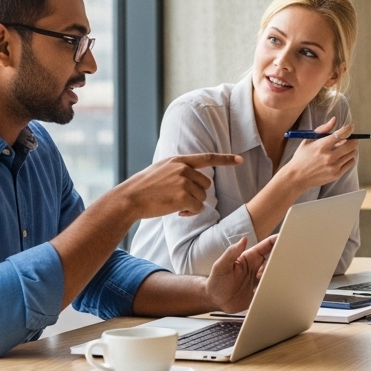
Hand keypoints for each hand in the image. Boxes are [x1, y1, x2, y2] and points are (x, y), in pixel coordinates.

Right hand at [114, 152, 243, 218]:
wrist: (130, 198)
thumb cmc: (144, 187)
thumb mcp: (161, 169)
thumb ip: (178, 169)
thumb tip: (193, 175)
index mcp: (179, 160)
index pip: (207, 157)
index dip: (225, 159)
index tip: (240, 160)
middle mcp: (184, 169)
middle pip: (206, 183)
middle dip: (197, 193)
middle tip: (180, 199)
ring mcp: (184, 182)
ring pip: (203, 197)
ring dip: (193, 204)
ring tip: (175, 205)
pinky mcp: (183, 196)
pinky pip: (198, 207)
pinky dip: (191, 212)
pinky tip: (177, 211)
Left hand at [204, 235, 275, 312]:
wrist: (215, 302)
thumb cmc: (216, 282)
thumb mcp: (220, 267)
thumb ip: (231, 253)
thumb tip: (243, 239)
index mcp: (250, 257)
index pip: (267, 245)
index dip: (277, 240)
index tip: (286, 239)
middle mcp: (257, 267)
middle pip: (275, 259)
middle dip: (278, 261)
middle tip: (266, 271)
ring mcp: (260, 279)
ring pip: (276, 273)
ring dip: (276, 275)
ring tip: (262, 282)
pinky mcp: (261, 291)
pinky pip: (273, 287)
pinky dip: (276, 287)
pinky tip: (269, 289)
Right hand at [283, 117, 358, 191]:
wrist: (297, 177)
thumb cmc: (302, 157)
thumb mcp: (308, 140)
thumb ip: (322, 129)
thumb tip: (334, 120)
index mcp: (321, 146)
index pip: (341, 134)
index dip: (348, 129)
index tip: (351, 127)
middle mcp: (329, 156)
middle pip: (351, 145)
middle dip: (353, 139)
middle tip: (351, 138)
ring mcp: (334, 166)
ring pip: (352, 153)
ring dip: (351, 149)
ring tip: (344, 148)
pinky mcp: (336, 174)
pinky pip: (350, 163)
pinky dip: (349, 158)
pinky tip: (343, 156)